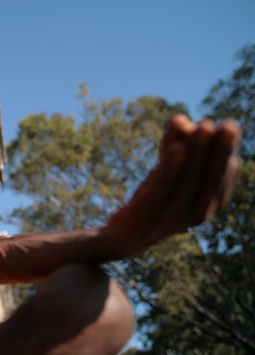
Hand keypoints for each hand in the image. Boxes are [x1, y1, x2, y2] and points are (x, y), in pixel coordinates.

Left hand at [104, 114, 240, 258]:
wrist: (126, 235)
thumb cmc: (154, 196)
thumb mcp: (166, 168)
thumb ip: (174, 143)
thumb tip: (180, 119)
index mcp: (210, 205)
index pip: (221, 177)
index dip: (225, 152)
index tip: (228, 126)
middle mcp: (197, 214)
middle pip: (209, 178)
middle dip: (218, 149)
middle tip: (226, 124)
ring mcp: (172, 217)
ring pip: (188, 181)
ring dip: (198, 152)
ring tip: (204, 126)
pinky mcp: (147, 215)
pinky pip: (161, 190)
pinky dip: (170, 168)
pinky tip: (177, 149)